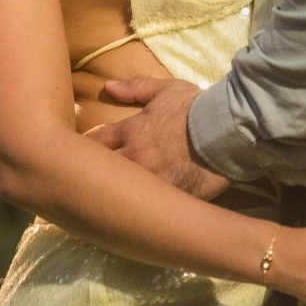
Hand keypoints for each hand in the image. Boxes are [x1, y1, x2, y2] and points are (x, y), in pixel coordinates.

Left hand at [88, 77, 229, 200]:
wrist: (226, 129)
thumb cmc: (196, 107)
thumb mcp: (166, 90)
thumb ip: (136, 88)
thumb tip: (107, 86)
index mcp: (131, 130)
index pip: (95, 141)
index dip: (85, 149)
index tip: (78, 154)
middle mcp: (135, 156)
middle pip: (99, 171)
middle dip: (90, 175)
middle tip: (82, 182)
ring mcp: (151, 180)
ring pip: (118, 193)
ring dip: (111, 195)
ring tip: (102, 203)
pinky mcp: (168, 198)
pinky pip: (145, 210)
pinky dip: (136, 213)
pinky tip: (128, 219)